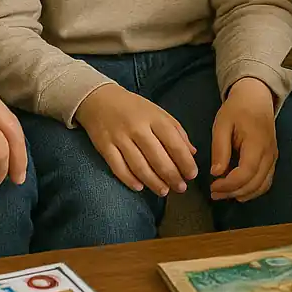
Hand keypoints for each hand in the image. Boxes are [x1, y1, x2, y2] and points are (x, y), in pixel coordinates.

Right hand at [74, 84, 198, 195]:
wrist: (99, 99)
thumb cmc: (134, 108)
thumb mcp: (158, 113)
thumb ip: (177, 132)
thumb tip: (192, 153)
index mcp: (154, 118)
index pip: (174, 143)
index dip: (185, 161)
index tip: (192, 174)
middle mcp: (138, 128)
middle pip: (158, 158)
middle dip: (172, 176)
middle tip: (181, 188)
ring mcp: (120, 138)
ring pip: (139, 166)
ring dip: (154, 182)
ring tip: (164, 191)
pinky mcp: (104, 146)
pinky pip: (118, 168)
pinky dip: (129, 180)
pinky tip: (140, 187)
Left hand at [209, 78, 278, 202]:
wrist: (257, 97)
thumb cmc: (238, 108)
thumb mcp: (222, 124)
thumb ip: (220, 149)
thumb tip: (216, 173)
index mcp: (256, 143)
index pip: (245, 173)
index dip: (229, 185)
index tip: (212, 186)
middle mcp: (269, 154)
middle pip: (255, 184)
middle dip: (233, 192)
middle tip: (214, 193)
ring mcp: (273, 157)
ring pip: (262, 186)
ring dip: (243, 194)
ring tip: (224, 193)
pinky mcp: (272, 159)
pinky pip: (266, 181)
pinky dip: (252, 189)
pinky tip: (237, 189)